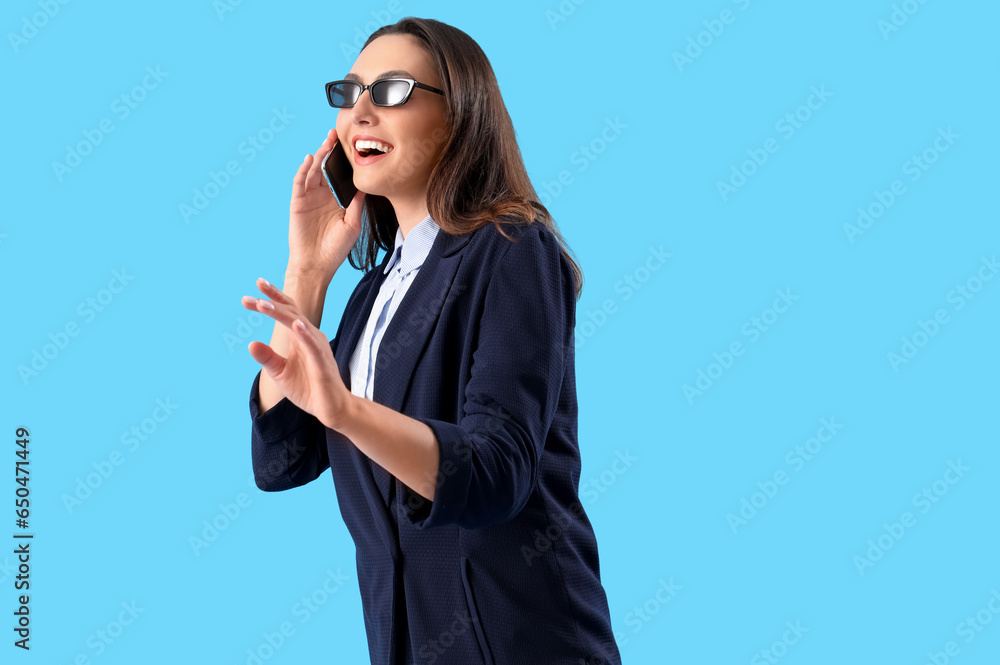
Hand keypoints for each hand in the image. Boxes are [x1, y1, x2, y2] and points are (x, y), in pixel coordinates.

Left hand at [242, 277, 351, 429]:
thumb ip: (267, 358)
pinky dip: (304, 334)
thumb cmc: (309, 389)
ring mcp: (318, 348)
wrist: (331, 408)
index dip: (273, 297)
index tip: (257, 285)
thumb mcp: (280, 373)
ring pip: (299, 325)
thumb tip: (250, 343)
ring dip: (281, 314)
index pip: (287, 311)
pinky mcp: (322, 362)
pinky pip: (313, 345)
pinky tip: (296, 325)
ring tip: (263, 305)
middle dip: (271, 301)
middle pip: (290, 312)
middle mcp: (310, 337)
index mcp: (300, 337)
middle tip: (250, 295)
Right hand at [289, 128, 365, 276]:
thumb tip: (366, 185)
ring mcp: (308, 198)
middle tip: (337, 134)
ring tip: (327, 141)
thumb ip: (357, 203)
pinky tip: (311, 159)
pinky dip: (303, 170)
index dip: (343, 161)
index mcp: (335, 200)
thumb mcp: (352, 223)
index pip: (338, 175)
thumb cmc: (335, 249)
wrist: (317, 265)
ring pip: (312, 171)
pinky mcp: (297, 203)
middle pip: (324, 167)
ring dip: (318, 154)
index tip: (352, 145)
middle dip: (330, 150)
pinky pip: (299, 183)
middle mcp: (321, 196)